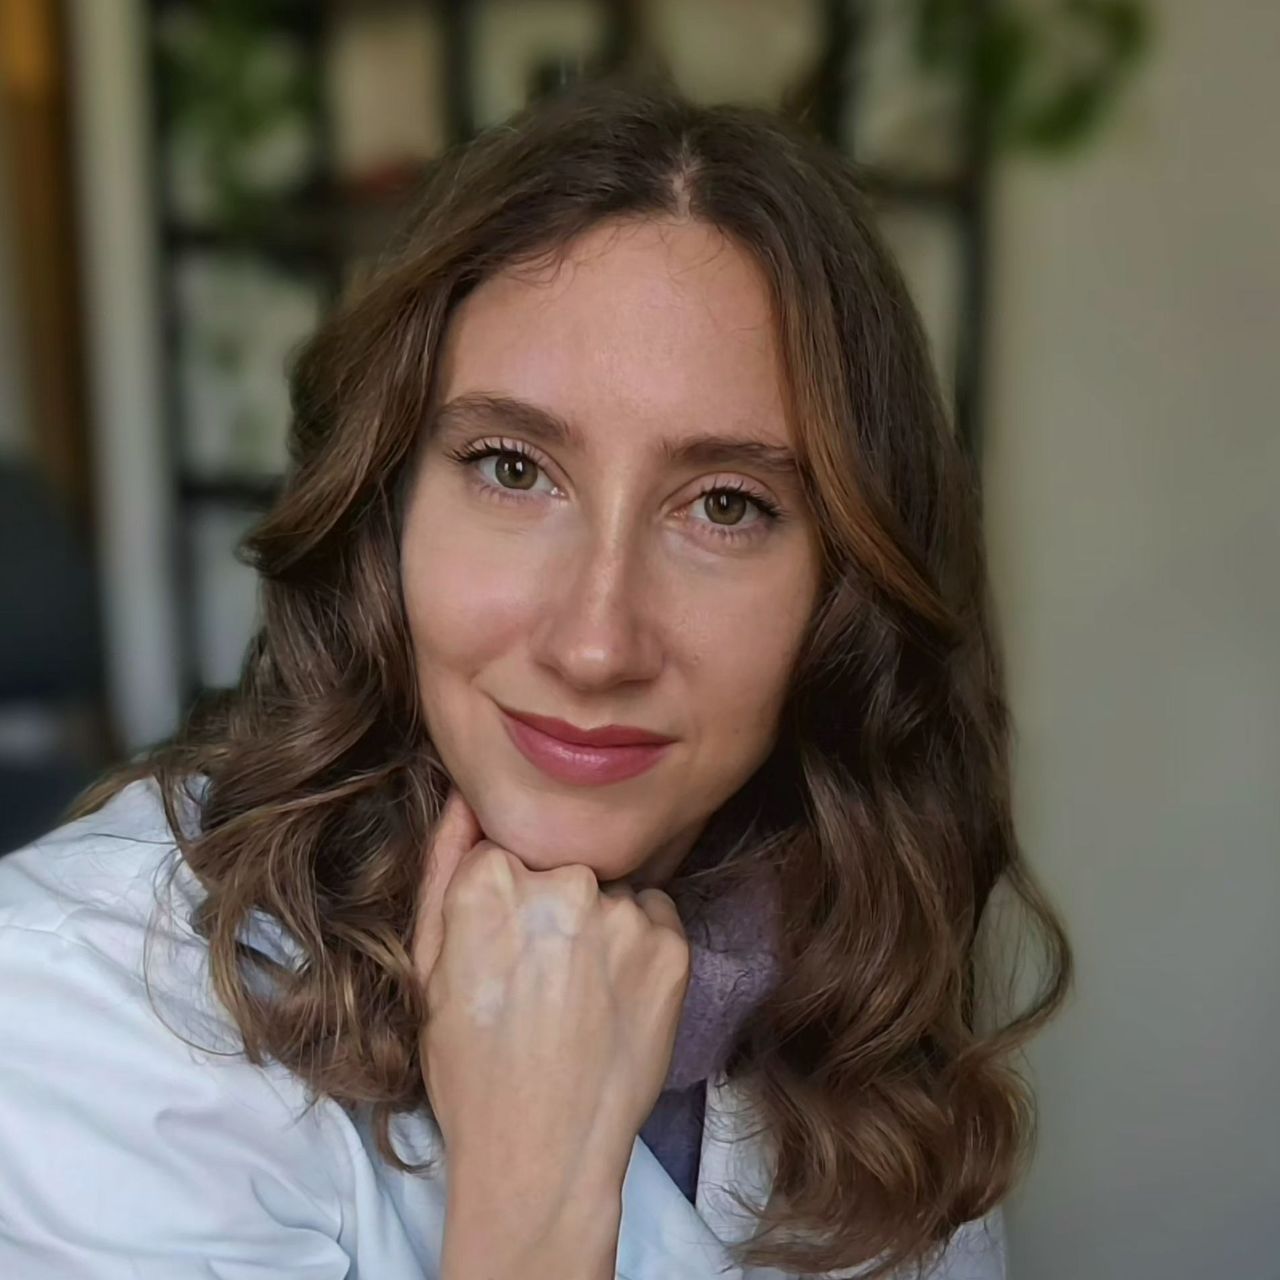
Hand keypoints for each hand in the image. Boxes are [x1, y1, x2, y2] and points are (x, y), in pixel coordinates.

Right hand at [412, 786, 690, 1220]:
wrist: (542, 1155)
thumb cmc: (471, 1069)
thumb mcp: (429, 967)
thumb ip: (443, 866)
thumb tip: (465, 797)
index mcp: (490, 881)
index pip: (505, 846)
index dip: (505, 897)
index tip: (502, 944)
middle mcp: (563, 883)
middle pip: (562, 862)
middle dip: (553, 902)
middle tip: (541, 975)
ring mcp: (624, 914)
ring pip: (611, 889)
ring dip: (600, 922)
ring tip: (578, 994)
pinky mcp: (673, 946)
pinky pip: (655, 915)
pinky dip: (640, 946)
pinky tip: (613, 998)